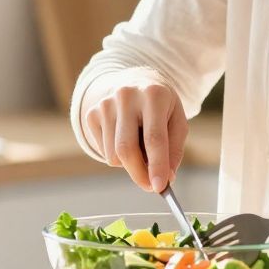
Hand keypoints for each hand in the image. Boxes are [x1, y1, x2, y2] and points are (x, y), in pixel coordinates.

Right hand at [81, 74, 186, 191]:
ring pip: (113, 155)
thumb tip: (165, 179)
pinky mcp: (92, 114)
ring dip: (129, 164)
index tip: (160, 187)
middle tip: (150, 186)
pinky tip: (125, 138)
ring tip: (140, 148)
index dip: (157, 165)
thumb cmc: (161, 107)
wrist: (134, 81)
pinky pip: (103, 151)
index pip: (154, 137)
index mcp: (154, 94)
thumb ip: (174, 150)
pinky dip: (117, 155)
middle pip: (126, 149)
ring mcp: (105, 104)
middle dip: (139, 174)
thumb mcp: (176, 121)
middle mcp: (126, 96)